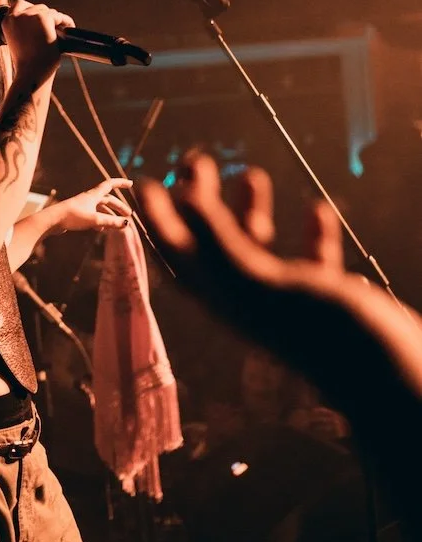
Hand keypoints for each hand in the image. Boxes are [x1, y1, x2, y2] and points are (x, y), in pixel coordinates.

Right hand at [1, 0, 74, 82]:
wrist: (31, 72)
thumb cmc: (27, 63)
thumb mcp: (20, 41)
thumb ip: (25, 28)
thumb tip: (44, 17)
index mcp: (6, 22)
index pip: (19, 4)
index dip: (31, 10)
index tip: (40, 19)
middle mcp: (15, 16)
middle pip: (36, 8)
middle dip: (46, 17)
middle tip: (54, 27)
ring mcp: (29, 15)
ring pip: (48, 12)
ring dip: (55, 20)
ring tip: (62, 29)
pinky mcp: (43, 18)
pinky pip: (59, 16)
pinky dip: (66, 22)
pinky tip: (69, 28)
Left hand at [53, 178, 132, 233]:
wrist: (52, 221)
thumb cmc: (72, 217)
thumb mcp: (95, 220)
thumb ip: (111, 222)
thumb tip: (126, 224)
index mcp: (93, 195)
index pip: (110, 184)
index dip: (121, 183)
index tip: (131, 184)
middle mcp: (88, 198)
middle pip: (107, 200)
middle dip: (118, 206)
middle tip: (128, 215)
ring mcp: (83, 206)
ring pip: (100, 209)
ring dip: (110, 215)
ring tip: (117, 225)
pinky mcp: (77, 214)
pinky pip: (93, 215)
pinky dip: (100, 220)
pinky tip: (101, 229)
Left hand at [134, 153, 421, 396]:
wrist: (397, 383)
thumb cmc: (327, 333)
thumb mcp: (263, 283)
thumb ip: (220, 242)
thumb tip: (179, 198)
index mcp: (227, 299)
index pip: (177, 254)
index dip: (157, 218)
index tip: (145, 179)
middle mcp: (251, 300)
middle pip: (211, 245)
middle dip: (198, 202)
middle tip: (195, 158)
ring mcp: (290, 302)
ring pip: (259, 250)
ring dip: (250, 211)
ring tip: (250, 173)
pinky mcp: (330, 303)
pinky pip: (312, 262)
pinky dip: (310, 235)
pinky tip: (316, 210)